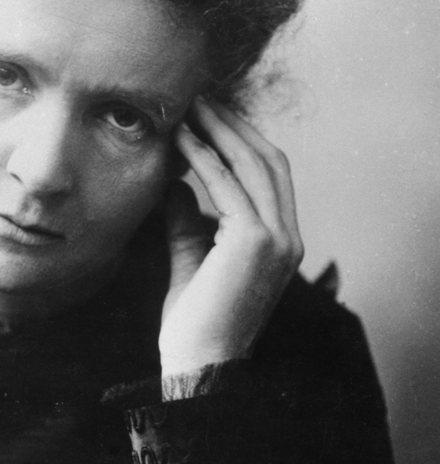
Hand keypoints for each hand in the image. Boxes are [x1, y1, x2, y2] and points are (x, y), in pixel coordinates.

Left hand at [158, 96, 303, 375]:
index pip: (270, 175)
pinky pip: (228, 186)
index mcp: (282, 242)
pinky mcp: (255, 242)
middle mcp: (288, 238)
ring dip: (219, 131)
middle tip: (198, 99)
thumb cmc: (192, 322)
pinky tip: (181, 140)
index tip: (208, 116)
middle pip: (268, 161)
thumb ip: (189, 221)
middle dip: (233, 125)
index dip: (242, 140)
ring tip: (188, 108)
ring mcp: (277, 240)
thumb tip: (175, 183)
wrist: (197, 364)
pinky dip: (205, 157)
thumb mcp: (191, 259)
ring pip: (253, 166)